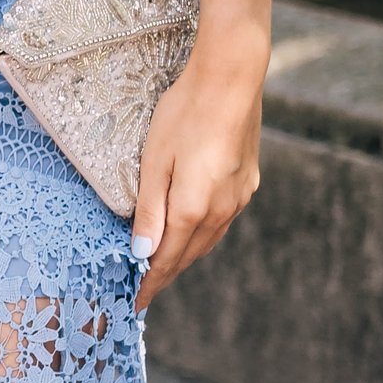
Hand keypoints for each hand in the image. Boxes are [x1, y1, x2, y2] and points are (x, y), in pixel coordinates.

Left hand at [128, 31, 262, 310]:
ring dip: (185, 255)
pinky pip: (221, 220)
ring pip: (208, 239)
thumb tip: (142, 252)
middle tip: (144, 290)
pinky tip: (191, 232)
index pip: (167, 259)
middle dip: (165, 274)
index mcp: (194, 208)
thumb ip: (150, 210)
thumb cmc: (184, 114)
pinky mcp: (247, 182)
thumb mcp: (154, 160)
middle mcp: (222, 210)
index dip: (150, 283)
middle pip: (189, 255)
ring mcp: (239, 197)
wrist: (231, 80)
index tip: (134, 303)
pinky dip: (201, 234)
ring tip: (164, 266)